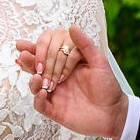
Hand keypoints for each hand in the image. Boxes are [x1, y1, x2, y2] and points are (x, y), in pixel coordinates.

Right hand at [17, 24, 127, 139]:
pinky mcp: (54, 110)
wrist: (113, 113)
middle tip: (25, 56)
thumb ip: (85, 45)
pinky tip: (43, 92)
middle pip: (36, 67)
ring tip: (37, 76)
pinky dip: (38, 99)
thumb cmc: (107, 86)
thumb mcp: (99, 62)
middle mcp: (57, 77)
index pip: (47, 52)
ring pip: (35, 85)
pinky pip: (40, 105)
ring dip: (33, 79)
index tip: (32, 45)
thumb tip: (71, 26)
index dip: (39, 48)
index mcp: (66, 64)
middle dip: (29, 61)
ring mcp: (55, 94)